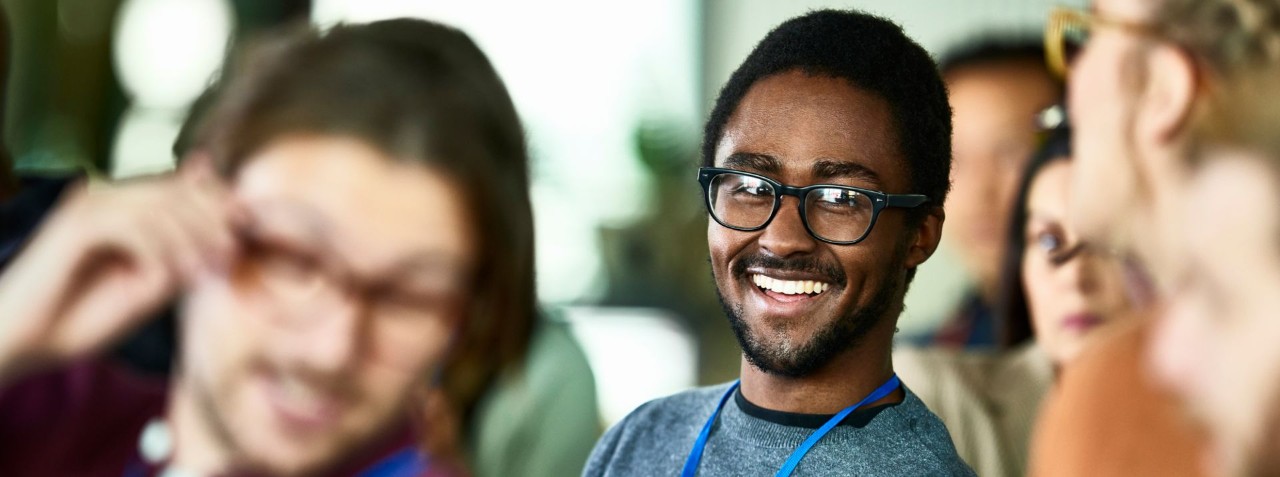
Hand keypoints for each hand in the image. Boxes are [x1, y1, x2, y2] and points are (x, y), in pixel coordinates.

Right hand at [0, 161, 241, 382]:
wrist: (27, 342)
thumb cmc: (87, 318)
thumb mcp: (152, 287)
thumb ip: (185, 253)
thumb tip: (229, 226)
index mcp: (126, 207)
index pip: (185, 188)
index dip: (219, 206)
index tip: (247, 234)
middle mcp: (108, 197)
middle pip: (177, 191)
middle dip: (212, 220)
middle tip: (233, 252)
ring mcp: (90, 206)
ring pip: (158, 206)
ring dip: (190, 237)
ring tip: (209, 268)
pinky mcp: (76, 224)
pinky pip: (130, 225)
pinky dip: (158, 249)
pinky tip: (171, 275)